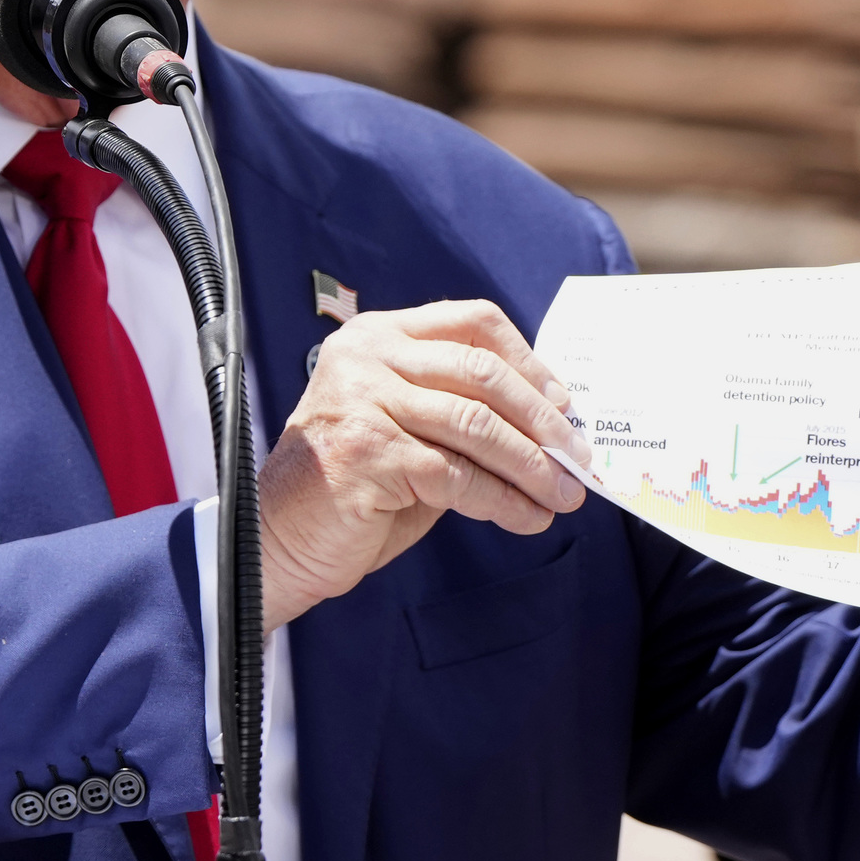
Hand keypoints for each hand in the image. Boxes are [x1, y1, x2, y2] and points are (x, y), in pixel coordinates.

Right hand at [258, 300, 585, 629]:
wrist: (282, 537)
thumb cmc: (355, 484)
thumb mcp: (408, 424)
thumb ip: (459, 407)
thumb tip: (551, 422)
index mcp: (379, 335)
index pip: (473, 322)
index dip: (530, 362)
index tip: (565, 404)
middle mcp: (367, 357)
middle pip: (482, 373)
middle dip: (543, 421)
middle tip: (577, 458)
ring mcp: (363, 402)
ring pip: (476, 426)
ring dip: (532, 466)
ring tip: (563, 494)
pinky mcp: (368, 455)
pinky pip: (458, 476)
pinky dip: (504, 501)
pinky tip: (527, 518)